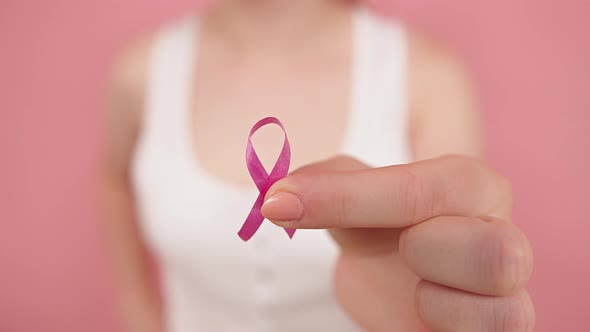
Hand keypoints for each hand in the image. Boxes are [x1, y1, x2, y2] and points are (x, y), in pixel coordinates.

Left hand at [261, 155, 533, 331]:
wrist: (405, 280)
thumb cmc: (386, 231)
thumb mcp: (354, 201)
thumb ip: (328, 183)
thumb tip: (280, 194)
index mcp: (472, 189)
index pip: (425, 189)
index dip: (351, 198)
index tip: (280, 204)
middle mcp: (504, 239)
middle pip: (493, 253)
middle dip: (422, 253)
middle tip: (396, 250)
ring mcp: (508, 296)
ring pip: (505, 312)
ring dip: (434, 302)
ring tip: (414, 289)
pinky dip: (441, 330)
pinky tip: (421, 314)